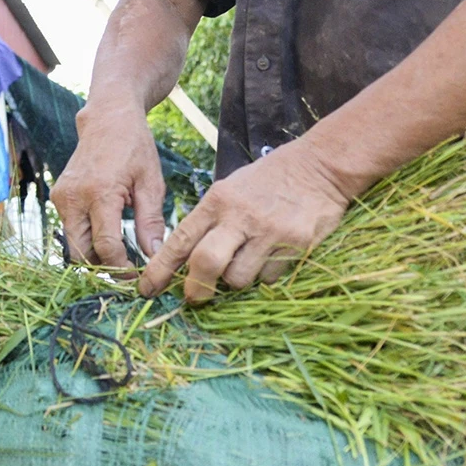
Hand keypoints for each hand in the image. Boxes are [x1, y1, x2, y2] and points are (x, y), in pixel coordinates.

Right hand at [50, 93, 166, 267]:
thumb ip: (151, 222)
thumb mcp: (151, 183)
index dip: (122, 268)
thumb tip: (155, 257)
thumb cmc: (134, 148)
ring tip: (121, 255)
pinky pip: (70, 230)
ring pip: (73, 245)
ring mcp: (61, 198)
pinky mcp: (58, 197)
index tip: (138, 278)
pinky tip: (108, 236)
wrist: (107, 120)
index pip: (105, 246)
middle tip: (128, 272)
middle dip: (104, 268)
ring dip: (94, 255)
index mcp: (99, 193)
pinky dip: (87, 240)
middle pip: (81, 253)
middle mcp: (73, 197)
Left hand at [137, 140, 350, 302]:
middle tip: (195, 298)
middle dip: (196, 289)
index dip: (159, 270)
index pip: (180, 240)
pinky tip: (272, 257)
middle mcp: (238, 216)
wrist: (318, 167)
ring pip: (238, 278)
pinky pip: (269, 278)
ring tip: (246, 264)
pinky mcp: (295, 245)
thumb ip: (210, 221)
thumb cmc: (267, 180)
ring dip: (236, 282)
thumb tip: (186, 260)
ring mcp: (268, 232)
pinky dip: (265, 276)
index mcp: (216, 201)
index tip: (147, 289)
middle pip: (205, 264)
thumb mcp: (230, 190)